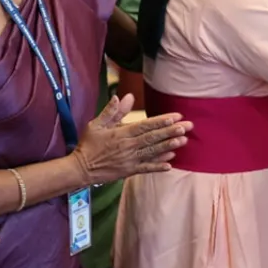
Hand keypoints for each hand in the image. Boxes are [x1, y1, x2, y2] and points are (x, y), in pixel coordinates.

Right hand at [72, 93, 192, 185]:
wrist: (80, 169)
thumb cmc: (89, 144)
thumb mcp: (96, 124)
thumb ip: (112, 111)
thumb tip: (125, 96)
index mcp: (121, 133)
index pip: (145, 125)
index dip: (161, 121)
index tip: (176, 116)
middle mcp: (128, 146)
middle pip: (153, 138)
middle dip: (171, 131)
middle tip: (188, 126)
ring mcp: (129, 160)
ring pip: (152, 152)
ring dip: (169, 146)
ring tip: (184, 141)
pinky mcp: (129, 171)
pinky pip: (146, 168)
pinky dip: (158, 166)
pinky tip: (170, 163)